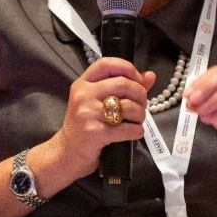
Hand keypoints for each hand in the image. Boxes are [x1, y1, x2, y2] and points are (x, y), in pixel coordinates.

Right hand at [52, 57, 155, 178]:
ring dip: (140, 114)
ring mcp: (87, 113)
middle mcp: (83, 95)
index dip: (127, 68)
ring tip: (137, 120)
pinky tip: (134, 132)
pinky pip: (127, 128)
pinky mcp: (95, 132)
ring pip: (128, 106)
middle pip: (123, 84)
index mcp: (83, 84)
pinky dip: (137, 131)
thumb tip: (149, 76)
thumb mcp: (97, 101)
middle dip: (140, 95)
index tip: (137, 79)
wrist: (67, 152)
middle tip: (141, 105)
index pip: (106, 64)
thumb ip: (123, 87)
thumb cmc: (85, 125)